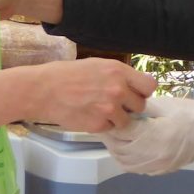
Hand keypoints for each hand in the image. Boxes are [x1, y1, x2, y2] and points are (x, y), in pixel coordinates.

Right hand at [28, 57, 155, 131]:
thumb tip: (134, 87)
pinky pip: (111, 129)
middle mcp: (117, 90)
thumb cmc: (67, 74)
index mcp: (118, 71)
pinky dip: (103, 125)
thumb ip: (118, 75)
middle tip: (115, 103)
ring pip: (127, 120)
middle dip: (130, 106)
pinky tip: (89, 115)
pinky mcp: (99, 125)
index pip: (149, 86)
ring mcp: (109, 109)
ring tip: (99, 109)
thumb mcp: (97, 65)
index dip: (143, 91)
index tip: (136, 93)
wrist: (43, 91)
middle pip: (141, 105)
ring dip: (117, 118)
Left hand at [100, 96, 193, 174]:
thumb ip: (141, 109)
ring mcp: (157, 164)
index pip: (124, 131)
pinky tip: (126, 148)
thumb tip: (122, 110)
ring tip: (115, 137)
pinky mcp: (160, 170)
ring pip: (124, 161)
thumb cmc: (191, 115)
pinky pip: (135, 168)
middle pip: (120, 148)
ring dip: (116, 149)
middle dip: (111, 136)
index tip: (108, 116)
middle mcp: (155, 154)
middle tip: (107, 125)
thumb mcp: (165, 106)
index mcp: (156, 134)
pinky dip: (125, 159)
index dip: (113, 123)